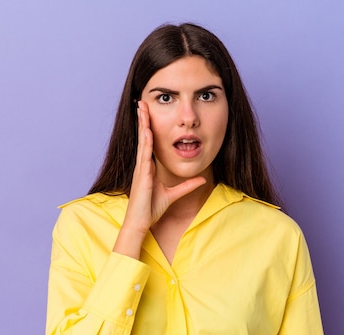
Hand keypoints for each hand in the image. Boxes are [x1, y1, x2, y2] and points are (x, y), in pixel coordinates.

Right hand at [113, 101, 205, 258]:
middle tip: (142, 102)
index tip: (148, 113)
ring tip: (141, 109)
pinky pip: (144, 155)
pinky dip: (146, 142)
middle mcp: (143, 165)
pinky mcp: (142, 175)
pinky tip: (147, 130)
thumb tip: (202, 179)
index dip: (149, 127)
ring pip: (143, 141)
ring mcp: (141, 169)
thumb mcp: (174, 195)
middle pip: (144, 137)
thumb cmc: (151, 210)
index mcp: (148, 167)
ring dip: (142, 124)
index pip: (149, 142)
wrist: (140, 223)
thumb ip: (187, 186)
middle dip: (143, 119)